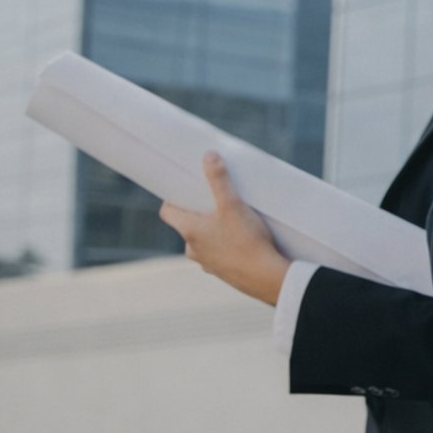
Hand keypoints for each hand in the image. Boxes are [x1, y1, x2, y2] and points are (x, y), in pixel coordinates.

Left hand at [158, 151, 289, 304]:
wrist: (266, 277)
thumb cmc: (246, 240)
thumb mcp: (233, 204)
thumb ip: (219, 179)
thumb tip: (208, 156)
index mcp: (189, 231)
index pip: (167, 212)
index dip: (173, 199)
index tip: (185, 189)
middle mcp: (193, 249)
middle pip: (187, 225)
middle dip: (199, 212)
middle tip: (215, 199)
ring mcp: (207, 263)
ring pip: (203, 241)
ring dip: (213, 230)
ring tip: (234, 219)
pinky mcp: (223, 272)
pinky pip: (219, 254)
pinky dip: (226, 245)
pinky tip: (244, 239)